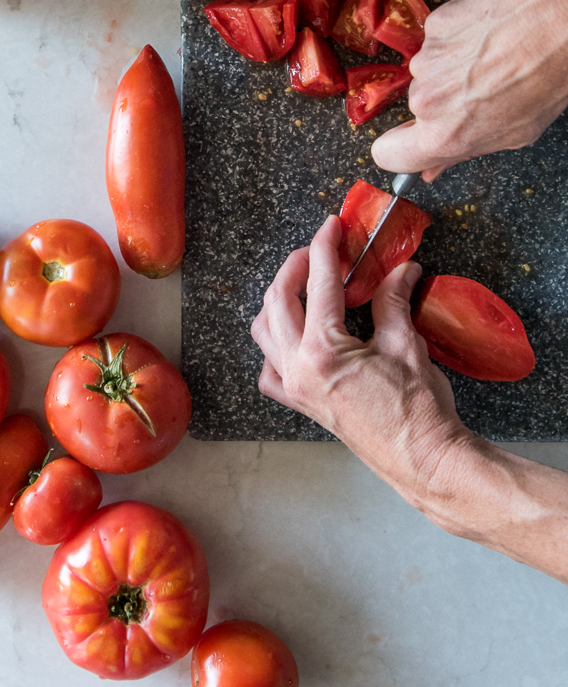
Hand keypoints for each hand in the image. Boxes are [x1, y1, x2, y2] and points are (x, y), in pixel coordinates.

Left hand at [251, 215, 471, 508]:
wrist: (422, 460)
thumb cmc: (419, 411)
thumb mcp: (407, 345)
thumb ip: (393, 300)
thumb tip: (400, 270)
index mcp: (323, 350)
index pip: (318, 283)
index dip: (325, 247)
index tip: (331, 227)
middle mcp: (298, 368)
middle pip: (279, 300)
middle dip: (295, 267)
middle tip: (319, 250)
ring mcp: (295, 388)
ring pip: (264, 331)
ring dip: (279, 300)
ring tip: (304, 283)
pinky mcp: (300, 404)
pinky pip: (269, 368)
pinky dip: (275, 344)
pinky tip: (295, 333)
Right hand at [371, 0, 567, 180]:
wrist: (558, 21)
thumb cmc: (547, 78)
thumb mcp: (514, 132)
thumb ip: (464, 149)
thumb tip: (434, 167)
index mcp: (444, 135)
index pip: (388, 154)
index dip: (399, 148)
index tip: (412, 142)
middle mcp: (426, 99)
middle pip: (417, 106)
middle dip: (444, 99)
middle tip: (482, 88)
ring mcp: (427, 58)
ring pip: (430, 69)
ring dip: (453, 64)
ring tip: (492, 56)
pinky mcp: (434, 24)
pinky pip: (438, 36)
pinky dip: (458, 35)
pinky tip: (489, 32)